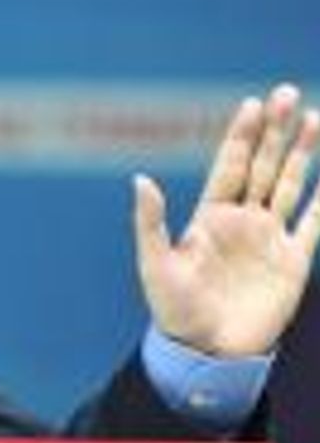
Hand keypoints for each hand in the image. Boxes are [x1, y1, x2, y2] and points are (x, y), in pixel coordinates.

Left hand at [133, 83, 319, 356]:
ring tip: (316, 117)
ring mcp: (269, 238)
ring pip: (290, 185)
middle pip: (263, 165)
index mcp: (209, 215)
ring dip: (303, 153)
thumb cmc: (173, 309)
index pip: (230, 164)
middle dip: (276, 130)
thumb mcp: (155, 263)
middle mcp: (242, 220)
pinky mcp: (294, 263)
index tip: (252, 103)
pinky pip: (315, 224)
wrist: (206, 351)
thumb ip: (150, 221)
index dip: (241, 135)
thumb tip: (139, 179)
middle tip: (287, 92)